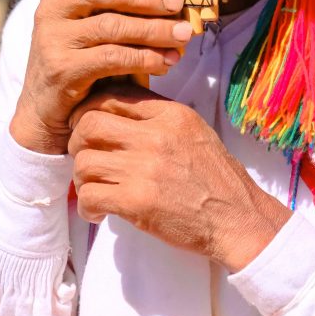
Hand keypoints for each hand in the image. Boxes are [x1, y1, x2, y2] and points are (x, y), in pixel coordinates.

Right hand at [11, 0, 192, 154]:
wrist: (48, 108)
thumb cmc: (82, 56)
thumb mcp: (90, 23)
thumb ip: (116, 4)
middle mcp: (50, 10)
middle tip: (177, 3)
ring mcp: (53, 40)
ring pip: (110, 26)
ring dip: (153, 29)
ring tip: (183, 34)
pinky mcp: (63, 70)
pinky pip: (111, 58)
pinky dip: (144, 58)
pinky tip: (166, 61)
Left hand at [68, 86, 291, 271]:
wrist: (237, 219)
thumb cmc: (216, 177)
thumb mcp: (194, 131)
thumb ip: (159, 118)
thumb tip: (119, 110)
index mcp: (170, 114)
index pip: (113, 96)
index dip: (89, 110)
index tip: (87, 126)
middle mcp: (156, 136)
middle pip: (89, 123)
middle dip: (77, 141)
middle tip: (85, 157)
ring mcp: (145, 169)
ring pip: (84, 162)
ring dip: (81, 179)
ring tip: (94, 189)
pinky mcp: (137, 202)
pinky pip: (90, 197)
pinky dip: (87, 207)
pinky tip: (98, 212)